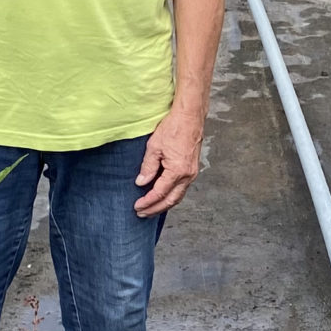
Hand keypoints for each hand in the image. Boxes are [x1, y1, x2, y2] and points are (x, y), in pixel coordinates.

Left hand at [134, 100, 205, 216]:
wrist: (190, 116)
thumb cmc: (174, 127)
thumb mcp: (154, 147)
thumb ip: (148, 167)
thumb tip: (141, 182)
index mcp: (177, 171)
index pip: (159, 193)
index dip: (147, 202)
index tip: (137, 206)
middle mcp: (187, 175)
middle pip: (171, 200)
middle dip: (156, 209)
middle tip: (142, 213)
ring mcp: (192, 173)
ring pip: (178, 196)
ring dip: (164, 204)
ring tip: (152, 208)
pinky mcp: (193, 169)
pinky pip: (182, 188)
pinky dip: (172, 195)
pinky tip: (163, 196)